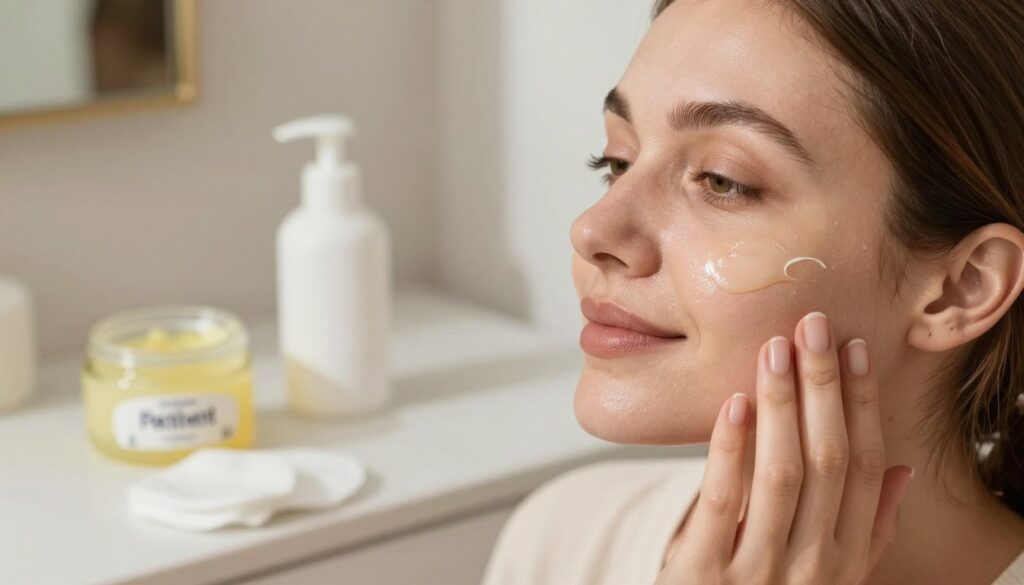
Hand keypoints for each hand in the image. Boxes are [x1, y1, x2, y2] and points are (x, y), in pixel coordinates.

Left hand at [656, 312, 913, 584]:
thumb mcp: (826, 575)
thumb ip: (865, 530)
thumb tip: (900, 471)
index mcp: (844, 558)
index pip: (863, 468)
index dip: (862, 406)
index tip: (855, 351)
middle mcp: (811, 565)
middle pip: (827, 462)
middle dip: (823, 389)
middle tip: (814, 327)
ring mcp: (758, 572)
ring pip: (781, 475)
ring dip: (781, 405)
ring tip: (775, 349)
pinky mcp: (702, 572)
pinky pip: (722, 501)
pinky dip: (731, 448)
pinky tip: (735, 403)